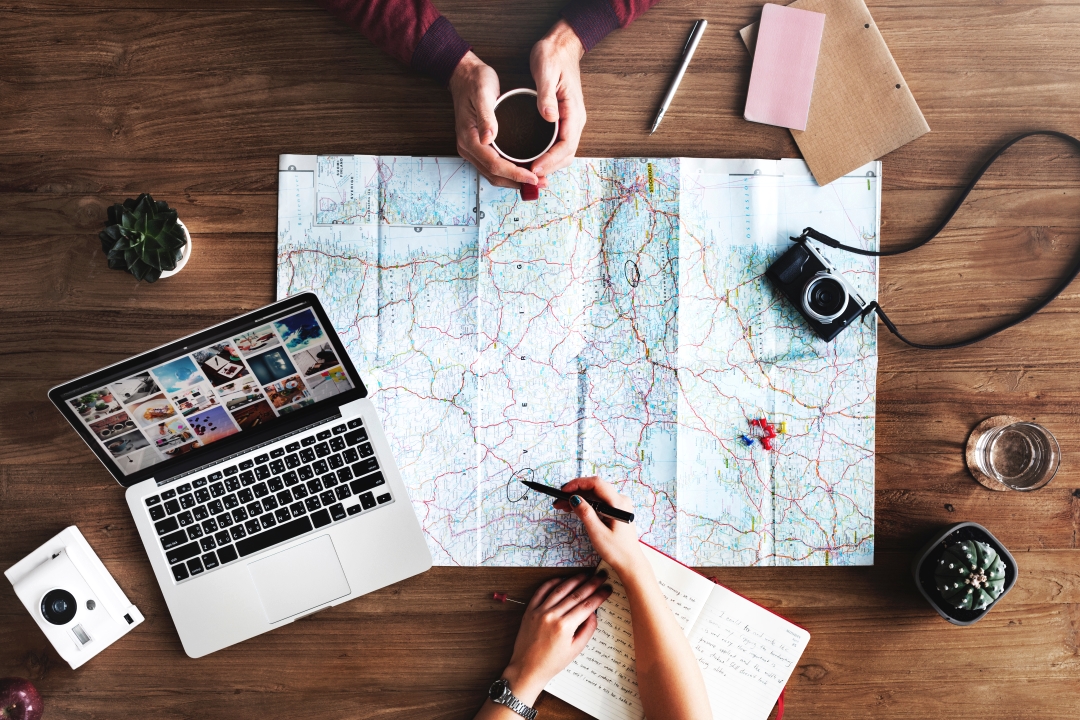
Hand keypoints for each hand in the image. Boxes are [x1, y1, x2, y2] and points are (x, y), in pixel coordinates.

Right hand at [449, 51, 538, 188]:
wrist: (464, 75)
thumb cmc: (475, 81)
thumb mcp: (483, 94)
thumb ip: (486, 117)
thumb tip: (488, 138)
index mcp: (469, 138)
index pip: (494, 164)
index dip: (515, 174)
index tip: (534, 177)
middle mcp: (468, 148)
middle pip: (494, 175)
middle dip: (518, 182)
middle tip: (541, 183)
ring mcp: (472, 149)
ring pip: (494, 174)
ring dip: (514, 180)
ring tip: (537, 180)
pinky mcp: (478, 146)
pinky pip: (493, 166)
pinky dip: (509, 172)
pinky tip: (524, 170)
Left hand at [499, 572, 612, 704]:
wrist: (527, 668)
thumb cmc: (551, 663)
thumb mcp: (575, 649)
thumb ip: (587, 629)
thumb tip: (594, 612)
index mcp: (565, 627)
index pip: (587, 605)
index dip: (599, 595)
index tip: (607, 589)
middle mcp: (552, 615)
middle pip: (576, 594)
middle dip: (591, 584)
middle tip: (601, 576)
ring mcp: (539, 611)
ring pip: (560, 589)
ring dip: (574, 580)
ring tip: (585, 575)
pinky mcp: (530, 610)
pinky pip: (541, 591)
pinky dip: (552, 583)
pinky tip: (562, 579)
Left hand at [529, 19, 585, 187]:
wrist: (561, 46)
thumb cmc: (553, 56)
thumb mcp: (546, 71)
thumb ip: (546, 96)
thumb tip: (549, 117)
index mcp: (574, 111)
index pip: (566, 145)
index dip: (550, 161)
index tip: (534, 169)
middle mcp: (575, 120)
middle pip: (566, 155)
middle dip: (549, 169)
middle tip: (528, 178)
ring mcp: (570, 121)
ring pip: (563, 153)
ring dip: (549, 166)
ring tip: (529, 174)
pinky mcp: (563, 120)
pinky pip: (558, 145)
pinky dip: (548, 157)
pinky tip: (534, 160)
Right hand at [555, 476, 644, 575]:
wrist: (630, 563)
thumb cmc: (616, 551)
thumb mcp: (597, 533)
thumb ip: (586, 513)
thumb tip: (574, 498)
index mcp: (618, 503)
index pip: (596, 484)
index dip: (577, 484)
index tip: (563, 491)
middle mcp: (620, 500)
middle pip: (594, 488)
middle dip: (575, 491)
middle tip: (559, 501)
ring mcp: (619, 505)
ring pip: (595, 495)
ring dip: (579, 498)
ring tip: (562, 506)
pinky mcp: (616, 511)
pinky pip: (599, 502)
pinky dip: (586, 504)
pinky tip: (574, 508)